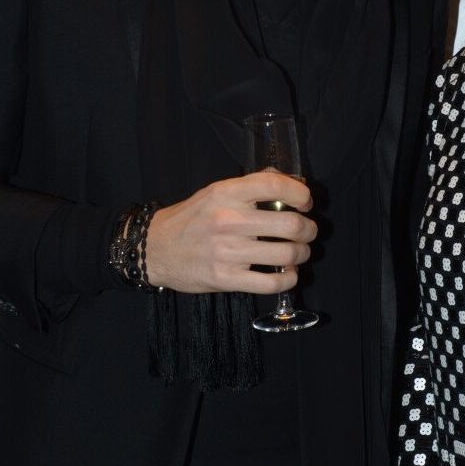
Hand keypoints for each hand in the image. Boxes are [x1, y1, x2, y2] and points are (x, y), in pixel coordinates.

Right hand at [143, 172, 315, 293]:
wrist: (155, 249)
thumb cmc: (191, 219)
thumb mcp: (215, 192)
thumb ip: (250, 186)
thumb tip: (292, 183)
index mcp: (226, 193)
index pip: (274, 185)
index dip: (300, 193)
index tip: (306, 202)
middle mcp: (228, 220)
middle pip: (290, 224)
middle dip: (309, 229)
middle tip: (308, 232)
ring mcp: (227, 252)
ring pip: (287, 254)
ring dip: (302, 254)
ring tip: (299, 252)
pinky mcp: (226, 279)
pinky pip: (272, 283)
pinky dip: (289, 279)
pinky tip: (288, 274)